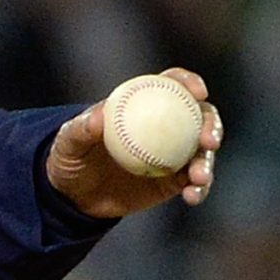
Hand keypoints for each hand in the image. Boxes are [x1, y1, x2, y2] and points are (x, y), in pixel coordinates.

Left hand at [45, 67, 219, 217]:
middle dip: (211, 124)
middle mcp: (166, 124)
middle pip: (199, 116)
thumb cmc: (71, 158)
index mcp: (144, 102)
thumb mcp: (68, 143)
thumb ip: (81, 129)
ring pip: (202, 152)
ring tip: (198, 178)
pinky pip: (194, 182)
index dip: (189, 83)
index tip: (197, 92)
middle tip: (207, 141)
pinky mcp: (176, 180)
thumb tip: (99, 116)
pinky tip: (192, 197)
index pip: (173, 84)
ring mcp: (174, 152)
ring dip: (207, 162)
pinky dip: (198, 188)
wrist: (75, 195)